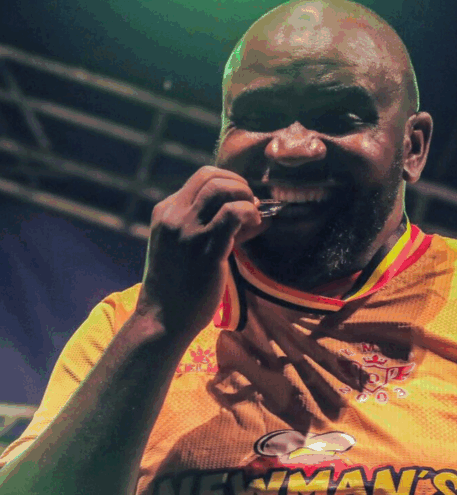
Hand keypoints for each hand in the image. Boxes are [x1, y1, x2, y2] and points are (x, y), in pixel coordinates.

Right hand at [136, 166, 268, 339]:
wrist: (163, 317)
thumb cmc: (176, 287)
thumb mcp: (178, 245)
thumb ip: (201, 225)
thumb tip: (242, 212)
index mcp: (165, 211)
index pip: (200, 178)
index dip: (227, 182)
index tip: (239, 200)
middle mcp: (174, 216)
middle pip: (211, 176)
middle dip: (238, 184)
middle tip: (250, 204)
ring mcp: (188, 232)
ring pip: (222, 189)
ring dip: (245, 197)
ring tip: (253, 216)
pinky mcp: (206, 250)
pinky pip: (233, 214)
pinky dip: (250, 214)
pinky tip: (255, 227)